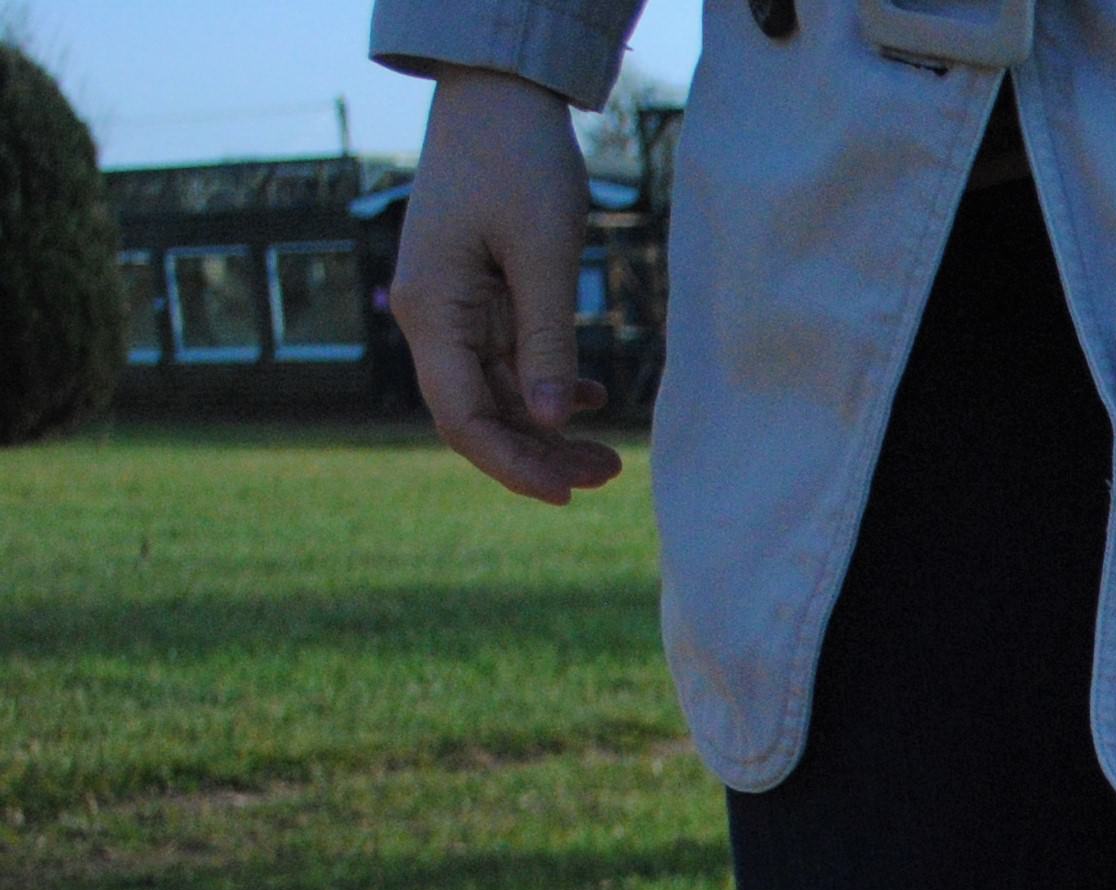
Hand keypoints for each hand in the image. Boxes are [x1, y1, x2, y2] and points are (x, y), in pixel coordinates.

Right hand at [395, 69, 621, 503]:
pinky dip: (547, 386)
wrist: (498, 98)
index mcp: (433, 311)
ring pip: (498, 393)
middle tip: (610, 473)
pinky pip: (507, 361)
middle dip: (538, 454)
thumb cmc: (518, 163)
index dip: (513, 464)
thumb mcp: (543, 254)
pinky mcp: (477, 297)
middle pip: (479, 414)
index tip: (568, 493)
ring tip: (611, 453)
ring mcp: (453, 309)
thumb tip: (547, 422)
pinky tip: (590, 401)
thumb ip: (545, 340)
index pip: (463, 417)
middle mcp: (432, 317)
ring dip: (548, 427)